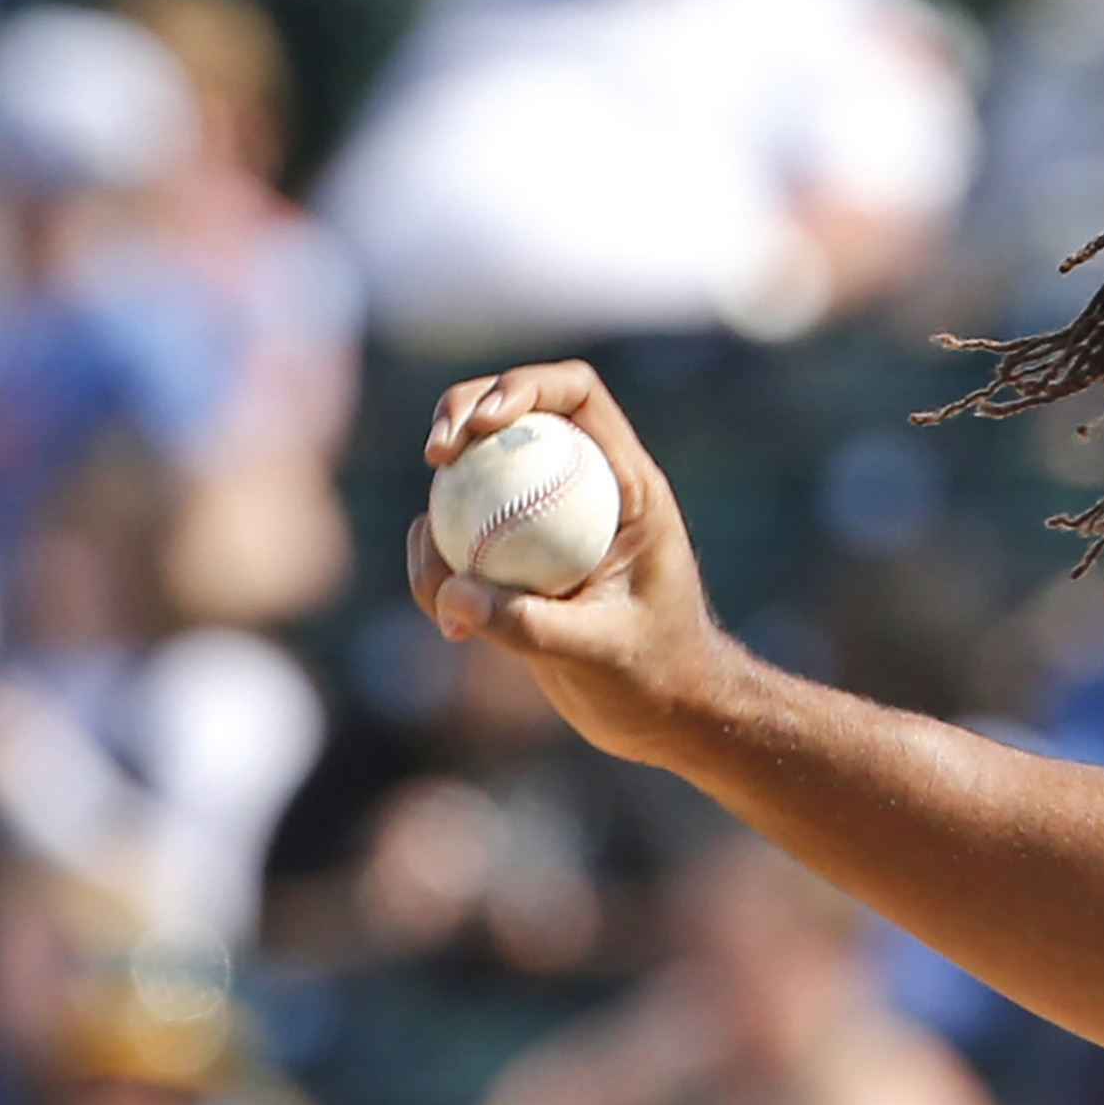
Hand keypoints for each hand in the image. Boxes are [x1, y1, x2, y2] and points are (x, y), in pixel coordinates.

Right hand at [408, 362, 743, 770]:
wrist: (667, 718)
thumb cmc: (659, 677)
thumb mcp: (603, 652)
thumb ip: (530, 625)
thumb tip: (453, 594)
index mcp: (627, 484)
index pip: (577, 395)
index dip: (525, 386)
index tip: (482, 422)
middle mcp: (584, 490)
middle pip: (513, 415)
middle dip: (462, 415)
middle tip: (435, 456)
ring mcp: (544, 524)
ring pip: (475, 479)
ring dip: (438, 507)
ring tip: (436, 575)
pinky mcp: (514, 563)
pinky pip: (459, 541)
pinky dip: (436, 567)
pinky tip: (451, 623)